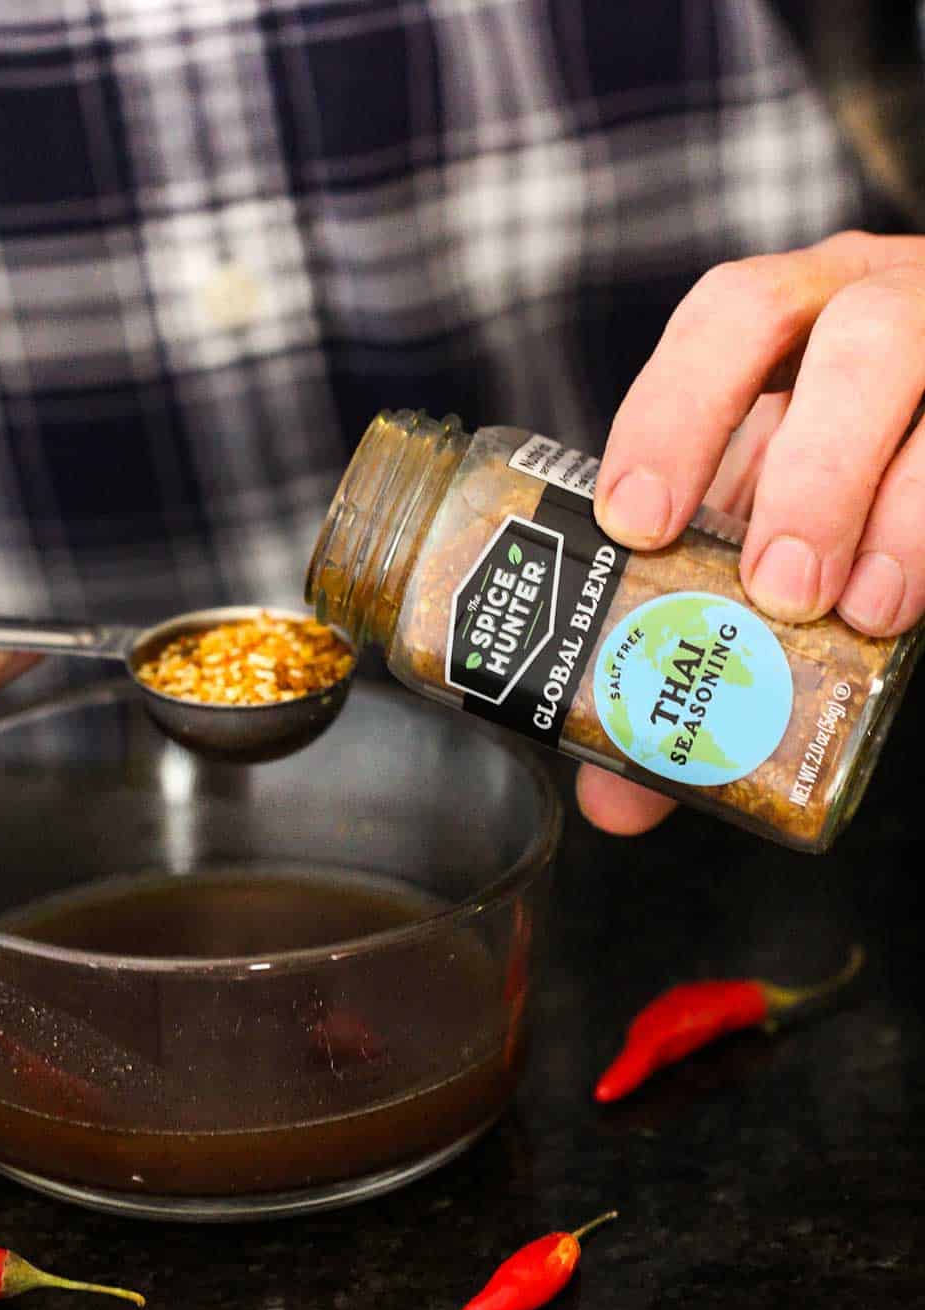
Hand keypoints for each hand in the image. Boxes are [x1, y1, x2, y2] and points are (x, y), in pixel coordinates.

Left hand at [579, 231, 924, 835]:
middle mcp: (885, 309)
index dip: (674, 414)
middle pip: (857, 336)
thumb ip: (692, 636)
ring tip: (868, 612)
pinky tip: (918, 607)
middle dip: (812, 468)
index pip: (729, 320)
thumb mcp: (759, 534)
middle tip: (779, 590)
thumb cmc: (838, 481)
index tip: (635, 523)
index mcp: (792, 322)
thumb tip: (617, 797)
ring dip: (907, 510)